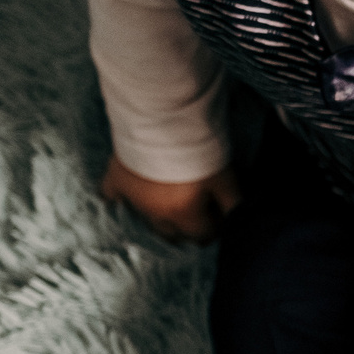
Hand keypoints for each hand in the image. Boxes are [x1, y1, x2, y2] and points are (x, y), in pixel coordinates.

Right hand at [102, 154, 240, 242]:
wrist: (163, 118)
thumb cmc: (199, 148)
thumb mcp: (225, 176)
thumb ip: (234, 202)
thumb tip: (241, 219)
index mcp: (183, 215)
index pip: (201, 235)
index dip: (215, 228)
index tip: (220, 218)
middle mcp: (155, 213)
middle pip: (173, 234)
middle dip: (188, 229)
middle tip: (199, 215)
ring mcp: (132, 198)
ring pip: (146, 220)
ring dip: (161, 218)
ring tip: (172, 205)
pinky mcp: (116, 180)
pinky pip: (112, 198)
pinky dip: (121, 200)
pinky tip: (127, 198)